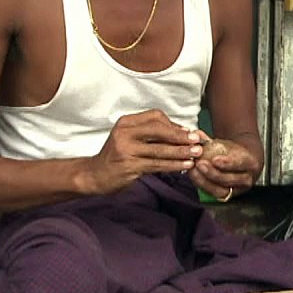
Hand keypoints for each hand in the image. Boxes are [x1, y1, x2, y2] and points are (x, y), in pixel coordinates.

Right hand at [78, 110, 201, 194]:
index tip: (189, 132)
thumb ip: (152, 133)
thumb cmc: (118, 156)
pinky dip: (173, 165)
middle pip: (159, 130)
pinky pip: (157, 164)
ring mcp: (126, 149)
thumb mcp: (130, 138)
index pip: (155, 117)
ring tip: (196, 154)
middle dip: (181, 136)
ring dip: (181, 152)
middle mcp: (124, 133)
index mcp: (126, 122)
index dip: (174, 124)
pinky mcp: (129, 165)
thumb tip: (183, 131)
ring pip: (160, 149)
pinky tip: (185, 166)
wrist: (95, 175)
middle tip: (197, 141)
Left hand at [188, 131, 258, 201]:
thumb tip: (196, 134)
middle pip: (229, 179)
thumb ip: (210, 140)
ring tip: (194, 170)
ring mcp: (238, 189)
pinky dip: (203, 186)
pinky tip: (195, 177)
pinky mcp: (229, 196)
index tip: (214, 159)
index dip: (227, 163)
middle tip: (199, 164)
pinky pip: (214, 195)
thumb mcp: (227, 144)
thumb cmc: (236, 152)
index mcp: (251, 163)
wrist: (245, 162)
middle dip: (212, 173)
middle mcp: (247, 179)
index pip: (240, 163)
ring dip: (204, 180)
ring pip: (221, 190)